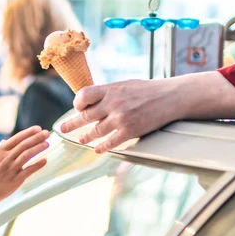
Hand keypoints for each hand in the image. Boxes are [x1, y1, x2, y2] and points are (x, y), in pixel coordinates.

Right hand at [0, 127, 48, 204]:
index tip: (38, 128)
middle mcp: (6, 158)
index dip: (29, 132)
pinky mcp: (15, 180)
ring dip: (38, 148)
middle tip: (46, 134)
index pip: (17, 138)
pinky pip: (29, 170)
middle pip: (24, 144)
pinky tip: (44, 160)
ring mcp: (11, 168)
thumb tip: (4, 141)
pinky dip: (38, 164)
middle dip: (37, 138)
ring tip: (47, 144)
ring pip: (27, 154)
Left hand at [59, 80, 182, 152]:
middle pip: (85, 116)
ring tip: (81, 139)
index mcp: (111, 89)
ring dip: (86, 137)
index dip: (77, 103)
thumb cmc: (149, 90)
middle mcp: (113, 103)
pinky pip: (110, 142)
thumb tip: (93, 100)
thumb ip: (109, 93)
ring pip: (95, 131)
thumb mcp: (125, 85)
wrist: (171, 96)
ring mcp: (120, 118)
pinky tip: (97, 150)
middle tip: (63, 129)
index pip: (83, 95)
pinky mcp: (130, 130)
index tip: (77, 108)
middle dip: (72, 124)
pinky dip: (102, 147)